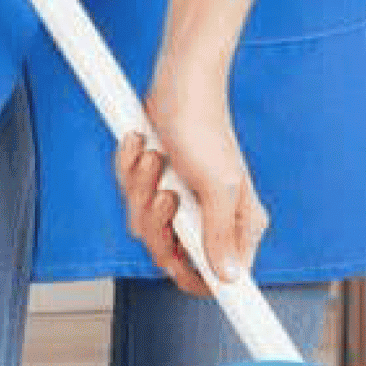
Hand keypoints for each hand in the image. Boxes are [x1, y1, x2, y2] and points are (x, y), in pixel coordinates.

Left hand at [113, 59, 267, 294]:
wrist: (178, 86)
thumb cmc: (204, 129)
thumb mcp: (218, 186)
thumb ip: (221, 235)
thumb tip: (229, 277)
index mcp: (237, 225)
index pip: (218, 277)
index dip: (195, 280)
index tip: (175, 266)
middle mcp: (209, 218)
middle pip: (168, 252)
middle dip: (156, 223)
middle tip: (165, 195)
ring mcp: (180, 200)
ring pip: (142, 222)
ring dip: (140, 188)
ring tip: (155, 160)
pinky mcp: (153, 181)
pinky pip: (128, 193)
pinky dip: (128, 169)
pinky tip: (141, 147)